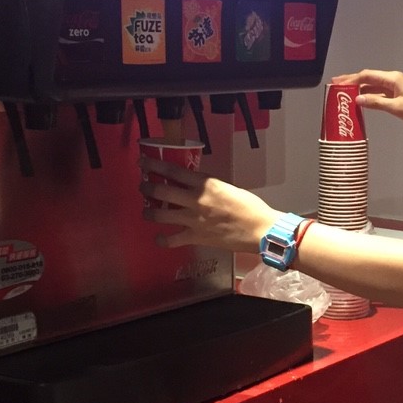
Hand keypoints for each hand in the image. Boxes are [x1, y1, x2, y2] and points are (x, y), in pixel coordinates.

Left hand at [140, 157, 278, 252]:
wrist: (260, 230)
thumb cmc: (250, 207)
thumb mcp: (228, 187)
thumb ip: (209, 187)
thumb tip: (195, 186)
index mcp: (205, 184)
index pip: (172, 171)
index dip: (153, 165)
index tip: (142, 162)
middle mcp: (195, 200)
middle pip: (160, 191)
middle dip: (146, 187)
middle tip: (143, 186)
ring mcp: (193, 220)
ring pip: (160, 215)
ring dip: (148, 212)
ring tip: (147, 211)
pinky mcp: (195, 237)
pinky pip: (171, 240)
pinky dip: (162, 240)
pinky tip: (159, 238)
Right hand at [331, 69, 402, 127]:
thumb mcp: (396, 108)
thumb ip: (376, 103)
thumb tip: (357, 99)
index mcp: (392, 78)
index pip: (367, 76)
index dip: (351, 79)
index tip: (338, 83)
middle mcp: (391, 79)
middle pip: (368, 78)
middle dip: (352, 81)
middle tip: (335, 85)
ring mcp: (394, 86)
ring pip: (372, 85)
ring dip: (358, 88)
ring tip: (343, 92)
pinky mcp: (395, 93)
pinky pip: (377, 91)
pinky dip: (367, 94)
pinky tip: (359, 99)